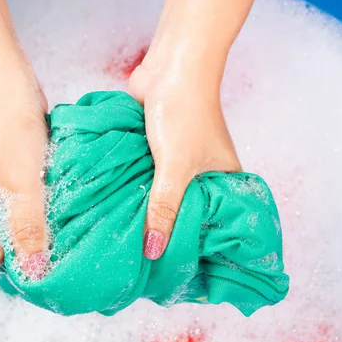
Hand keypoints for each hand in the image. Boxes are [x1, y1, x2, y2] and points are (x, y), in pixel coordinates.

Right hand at [0, 61, 48, 275]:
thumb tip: (35, 271)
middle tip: (38, 222)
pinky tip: (40, 194)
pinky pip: (8, 211)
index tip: (23, 234)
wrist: (8, 80)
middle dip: (13, 243)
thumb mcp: (22, 182)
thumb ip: (28, 229)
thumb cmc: (6, 124)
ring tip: (39, 204)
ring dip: (22, 225)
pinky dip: (26, 210)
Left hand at [129, 57, 241, 259]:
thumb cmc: (185, 113)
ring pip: (161, 198)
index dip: (196, 248)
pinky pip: (146, 181)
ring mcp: (178, 165)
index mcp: (223, 183)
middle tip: (144, 264)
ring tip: (127, 246)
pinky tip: (118, 213)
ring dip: (146, 213)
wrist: (170, 68)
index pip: (213, 226)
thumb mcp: (175, 168)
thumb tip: (153, 250)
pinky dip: (135, 193)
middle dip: (165, 233)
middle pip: (183, 214)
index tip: (175, 273)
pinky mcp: (156, 154)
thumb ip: (164, 209)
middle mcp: (203, 176)